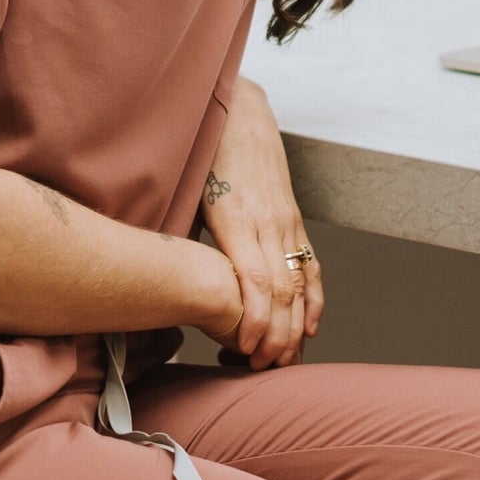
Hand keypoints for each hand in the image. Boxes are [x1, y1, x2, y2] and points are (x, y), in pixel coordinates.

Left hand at [196, 80, 321, 365]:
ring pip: (299, 281)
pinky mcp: (294, 218)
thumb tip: (166, 278)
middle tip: (262, 368)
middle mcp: (267, 221)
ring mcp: (285, 220)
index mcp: (236, 217)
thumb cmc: (203, 153)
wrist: (240, 111)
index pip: (256, 280)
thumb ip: (184, 235)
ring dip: (295, 326)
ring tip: (283, 359)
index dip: (254, 319)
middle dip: (276, 334)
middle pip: (282, 290)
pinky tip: (310, 326)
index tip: (245, 349)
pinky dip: (313, 299)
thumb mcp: (187, 192)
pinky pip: (310, 264)